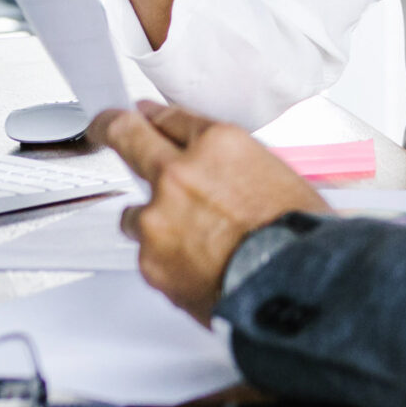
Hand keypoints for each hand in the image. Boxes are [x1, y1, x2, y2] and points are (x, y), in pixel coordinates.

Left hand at [92, 101, 327, 319]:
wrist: (293, 288)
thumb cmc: (299, 238)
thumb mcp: (280, 178)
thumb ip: (237, 166)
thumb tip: (223, 169)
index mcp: (219, 145)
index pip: (172, 118)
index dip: (156, 117)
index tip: (144, 117)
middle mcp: (181, 174)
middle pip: (127, 136)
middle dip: (112, 128)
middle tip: (106, 128)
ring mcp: (159, 217)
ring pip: (134, 212)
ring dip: (153, 220)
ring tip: (188, 242)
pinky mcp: (149, 260)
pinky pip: (147, 254)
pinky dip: (165, 261)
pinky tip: (196, 269)